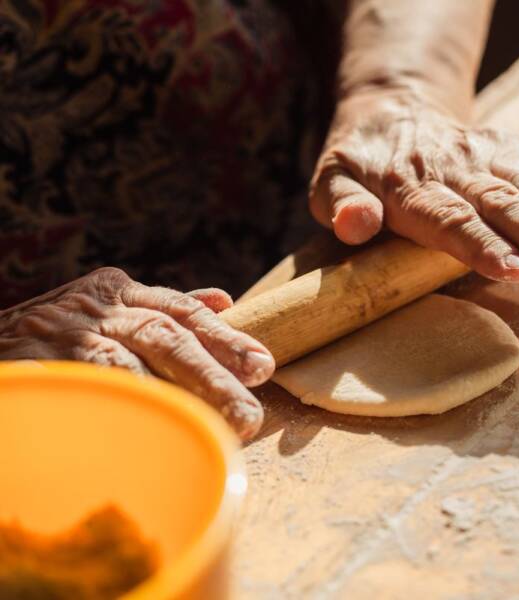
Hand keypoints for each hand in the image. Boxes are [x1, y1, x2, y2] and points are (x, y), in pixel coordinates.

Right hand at [0, 268, 272, 439]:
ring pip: (134, 361)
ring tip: (221, 427)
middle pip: (169, 334)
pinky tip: (157, 428)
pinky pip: (92, 386)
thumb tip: (223, 302)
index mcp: (117, 291)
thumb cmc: (54, 338)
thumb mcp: (106, 313)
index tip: (263, 367)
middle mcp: (96, 306)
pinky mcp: (37, 360)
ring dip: (182, 396)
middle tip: (251, 411)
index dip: (226, 339)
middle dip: (215, 373)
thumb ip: (162, 310)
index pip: (183, 311)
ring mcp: (66, 332)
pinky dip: (129, 405)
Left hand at [310, 91, 518, 281]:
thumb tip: (355, 224)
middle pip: (503, 206)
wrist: (392, 112)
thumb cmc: (360, 165)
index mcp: (411, 188)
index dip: (484, 246)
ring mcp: (491, 158)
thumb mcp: (329, 181)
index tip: (517, 271)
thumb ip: (340, 205)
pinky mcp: (514, 150)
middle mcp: (458, 171)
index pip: (451, 220)